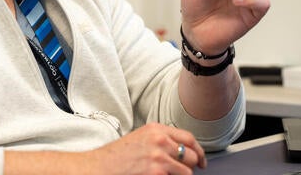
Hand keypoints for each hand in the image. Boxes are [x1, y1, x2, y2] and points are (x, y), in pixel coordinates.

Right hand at [88, 123, 205, 174]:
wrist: (98, 167)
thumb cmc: (116, 156)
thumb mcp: (140, 138)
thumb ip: (161, 140)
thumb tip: (181, 152)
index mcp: (156, 129)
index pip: (189, 138)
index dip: (199, 151)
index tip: (202, 161)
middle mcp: (160, 140)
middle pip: (192, 156)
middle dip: (191, 167)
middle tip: (184, 173)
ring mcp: (159, 157)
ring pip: (187, 172)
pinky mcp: (157, 172)